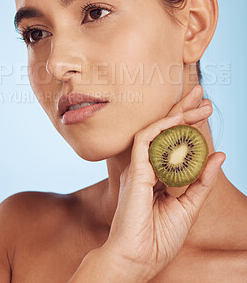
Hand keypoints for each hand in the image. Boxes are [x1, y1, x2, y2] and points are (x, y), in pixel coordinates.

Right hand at [100, 84, 225, 281]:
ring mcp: (138, 167)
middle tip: (199, 92)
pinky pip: (145, 140)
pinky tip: (178, 117)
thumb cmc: (159, 238)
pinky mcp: (133, 171)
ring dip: (178, 114)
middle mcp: (145, 167)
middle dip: (183, 110)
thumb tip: (218, 155)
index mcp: (155, 175)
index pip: (171, 142)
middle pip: (164, 131)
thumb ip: (202, 180)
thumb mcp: (189, 206)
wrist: (139, 259)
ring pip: (156, 130)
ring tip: (197, 99)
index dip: (186, 123)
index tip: (202, 108)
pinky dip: (161, 126)